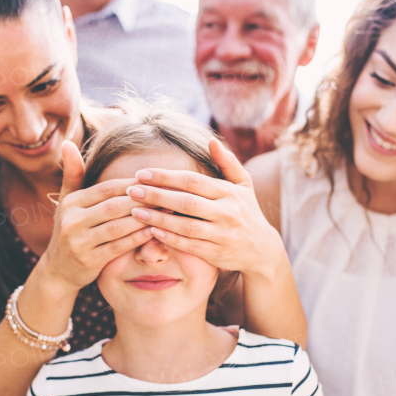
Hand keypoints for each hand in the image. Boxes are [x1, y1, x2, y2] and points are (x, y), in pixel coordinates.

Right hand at [40, 141, 154, 291]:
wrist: (58, 270)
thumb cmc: (71, 230)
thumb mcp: (67, 202)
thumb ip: (72, 174)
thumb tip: (68, 143)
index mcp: (71, 203)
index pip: (107, 188)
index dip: (133, 184)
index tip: (156, 181)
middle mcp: (72, 221)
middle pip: (115, 206)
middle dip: (143, 200)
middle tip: (167, 195)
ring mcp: (79, 242)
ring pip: (118, 226)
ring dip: (145, 218)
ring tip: (166, 211)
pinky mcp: (89, 261)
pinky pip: (118, 247)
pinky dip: (138, 238)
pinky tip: (155, 231)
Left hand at [125, 138, 287, 278]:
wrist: (262, 249)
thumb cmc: (247, 211)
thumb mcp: (243, 185)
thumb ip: (227, 162)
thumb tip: (211, 141)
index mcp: (229, 193)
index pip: (193, 181)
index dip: (166, 177)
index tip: (143, 173)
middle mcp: (226, 213)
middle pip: (186, 202)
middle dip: (157, 195)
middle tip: (133, 190)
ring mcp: (221, 235)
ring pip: (185, 226)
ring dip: (158, 218)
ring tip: (135, 211)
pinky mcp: (216, 254)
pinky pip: (189, 245)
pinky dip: (169, 238)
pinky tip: (151, 231)